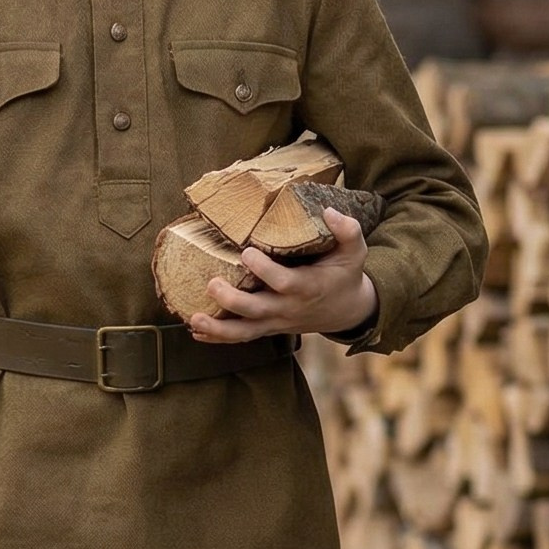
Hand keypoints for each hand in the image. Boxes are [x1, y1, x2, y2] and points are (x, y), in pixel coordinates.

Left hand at [188, 208, 376, 345]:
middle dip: (232, 300)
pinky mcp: (268, 327)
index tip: (247, 251)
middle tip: (212, 283)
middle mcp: (289, 308)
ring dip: (218, 328)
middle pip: (257, 310)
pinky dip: (218, 337)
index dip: (264, 270)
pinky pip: (242, 337)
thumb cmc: (345, 275)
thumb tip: (329, 211)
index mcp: (308, 287)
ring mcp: (276, 321)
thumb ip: (347, 231)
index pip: (283, 282)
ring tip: (193, 319)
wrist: (347, 311)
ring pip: (245, 331)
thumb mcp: (354, 252)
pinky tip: (195, 331)